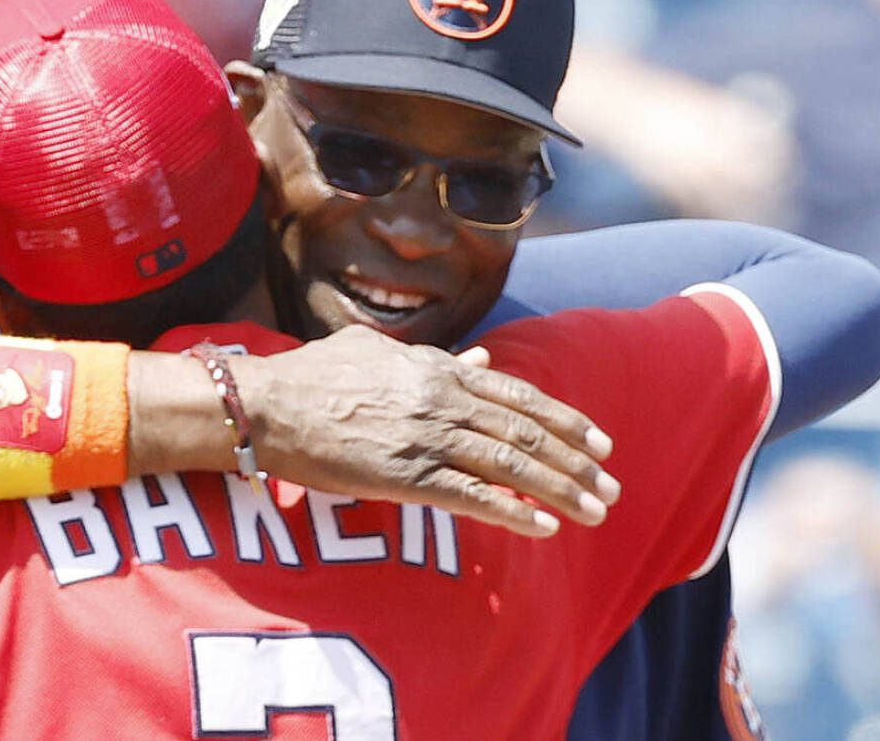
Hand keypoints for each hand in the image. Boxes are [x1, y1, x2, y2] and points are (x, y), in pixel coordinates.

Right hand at [235, 325, 619, 537]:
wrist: (267, 406)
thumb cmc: (314, 376)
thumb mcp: (378, 352)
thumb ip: (437, 356)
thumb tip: (483, 358)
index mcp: (437, 370)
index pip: (518, 395)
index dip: (565, 419)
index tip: (599, 442)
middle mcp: (441, 402)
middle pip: (526, 433)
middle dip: (575, 462)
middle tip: (612, 486)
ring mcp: (425, 440)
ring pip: (510, 466)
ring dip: (560, 490)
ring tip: (594, 511)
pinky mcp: (404, 478)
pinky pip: (471, 499)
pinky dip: (513, 513)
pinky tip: (544, 527)